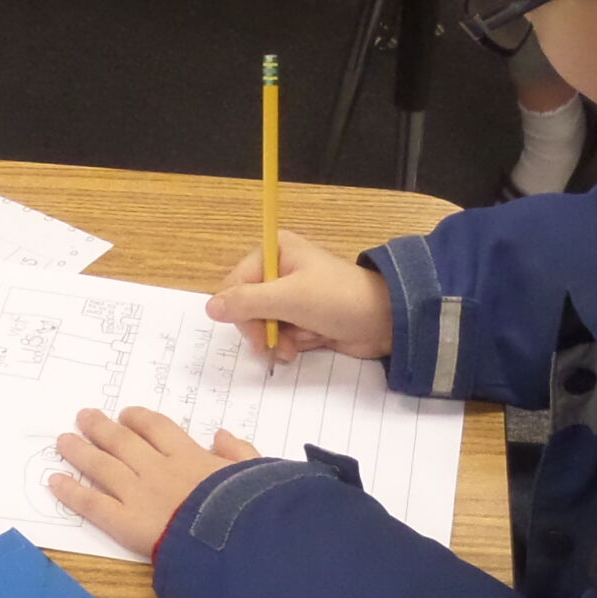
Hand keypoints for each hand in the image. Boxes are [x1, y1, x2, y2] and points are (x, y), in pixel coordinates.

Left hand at [49, 408, 259, 556]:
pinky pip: (91, 504)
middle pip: (122, 441)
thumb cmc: (252, 507)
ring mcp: (138, 494)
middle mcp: (158, 468)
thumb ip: (240, 453)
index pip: (158, 428)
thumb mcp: (257, 473)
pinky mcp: (125, 522)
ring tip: (62, 441)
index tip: (127, 415)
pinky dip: (71, 492)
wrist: (237, 539)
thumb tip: (221, 434)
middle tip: (84, 417)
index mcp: (191, 457)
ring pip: (101, 466)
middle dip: (101, 428)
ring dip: (80, 451)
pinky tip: (54, 481)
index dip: (139, 420)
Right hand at [206, 229, 394, 365]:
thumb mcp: (289, 299)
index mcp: (275, 251)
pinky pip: (284, 334)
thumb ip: (247, 303)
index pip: (236, 283)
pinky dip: (294, 343)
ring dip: (281, 339)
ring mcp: (294, 295)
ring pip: (265, 325)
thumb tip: (210, 307)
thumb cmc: (338, 299)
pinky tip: (310, 343)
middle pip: (248, 307)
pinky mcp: (306, 317)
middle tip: (275, 345)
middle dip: (263, 329)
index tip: (255, 333)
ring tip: (301, 343)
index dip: (241, 311)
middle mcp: (280, 270)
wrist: (386, 321)